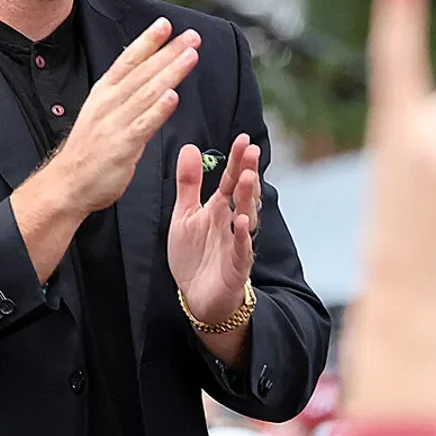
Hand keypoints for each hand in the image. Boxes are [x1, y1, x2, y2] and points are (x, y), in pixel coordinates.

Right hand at [50, 16, 200, 212]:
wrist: (68, 184)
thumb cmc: (89, 150)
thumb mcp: (102, 112)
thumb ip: (126, 95)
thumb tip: (150, 78)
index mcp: (104, 92)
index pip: (128, 60)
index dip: (147, 41)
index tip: (165, 24)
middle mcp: (108, 103)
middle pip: (143, 71)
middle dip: (169, 52)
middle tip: (192, 36)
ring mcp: (114, 123)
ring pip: (147, 92)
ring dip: (171, 72)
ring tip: (190, 56)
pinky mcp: (121, 146)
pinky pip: (144, 124)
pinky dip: (159, 109)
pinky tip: (173, 96)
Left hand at [169, 135, 261, 323]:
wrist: (196, 297)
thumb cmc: (194, 256)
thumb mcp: (184, 215)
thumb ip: (189, 184)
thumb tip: (190, 148)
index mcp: (219, 208)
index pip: (230, 179)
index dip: (237, 160)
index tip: (243, 139)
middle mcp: (231, 222)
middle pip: (242, 194)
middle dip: (247, 172)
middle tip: (250, 151)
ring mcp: (236, 243)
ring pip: (246, 217)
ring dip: (246, 198)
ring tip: (246, 178)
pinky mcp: (236, 266)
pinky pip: (242, 249)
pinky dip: (242, 235)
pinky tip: (241, 220)